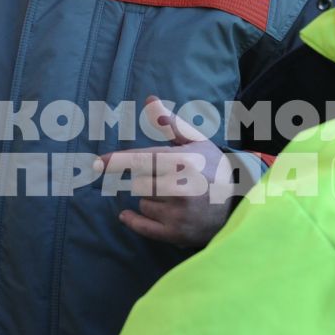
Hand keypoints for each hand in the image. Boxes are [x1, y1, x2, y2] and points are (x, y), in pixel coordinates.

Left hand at [96, 96, 251, 248]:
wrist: (238, 203)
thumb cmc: (212, 167)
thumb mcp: (195, 143)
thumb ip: (169, 124)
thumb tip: (150, 100)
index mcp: (185, 162)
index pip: (144, 160)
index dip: (118, 162)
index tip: (97, 164)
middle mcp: (182, 189)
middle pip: (141, 182)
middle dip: (149, 179)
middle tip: (169, 179)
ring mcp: (179, 214)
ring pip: (142, 202)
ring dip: (150, 198)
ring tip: (173, 197)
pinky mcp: (177, 234)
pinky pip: (143, 226)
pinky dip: (133, 219)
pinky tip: (126, 214)